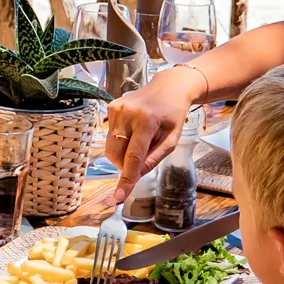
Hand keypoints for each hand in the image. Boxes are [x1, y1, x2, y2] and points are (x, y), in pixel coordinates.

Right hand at [104, 65, 204, 200]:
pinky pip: (110, 136)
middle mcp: (127, 113)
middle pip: (117, 154)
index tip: (119, 197)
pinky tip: (134, 130)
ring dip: (123, 153)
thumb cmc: (173, 114)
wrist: (168, 87)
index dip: (126, 178)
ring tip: (140, 141)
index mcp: (147, 121)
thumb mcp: (172, 139)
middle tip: (141, 160)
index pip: (133, 156)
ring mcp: (116, 108)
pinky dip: (121, 141)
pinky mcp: (110, 107)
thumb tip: (135, 176)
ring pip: (111, 147)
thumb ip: (154, 158)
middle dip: (125, 165)